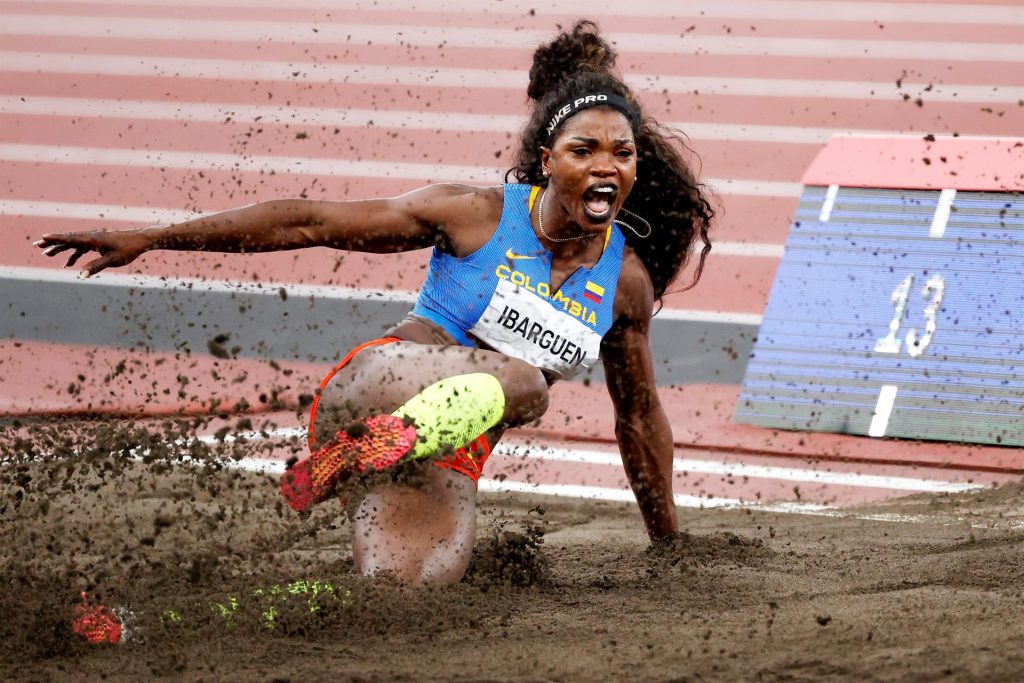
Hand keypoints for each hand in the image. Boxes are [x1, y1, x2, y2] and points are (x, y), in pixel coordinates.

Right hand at [34, 229, 150, 277]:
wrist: (141, 240)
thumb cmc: (128, 250)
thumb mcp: (112, 260)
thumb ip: (95, 267)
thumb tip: (81, 276)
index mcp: (93, 239)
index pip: (71, 239)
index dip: (56, 239)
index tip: (43, 238)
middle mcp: (91, 236)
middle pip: (68, 239)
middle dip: (53, 243)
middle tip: (37, 245)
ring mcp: (95, 238)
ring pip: (74, 243)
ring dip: (61, 249)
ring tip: (47, 255)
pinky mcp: (99, 242)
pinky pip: (82, 248)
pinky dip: (74, 254)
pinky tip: (69, 264)